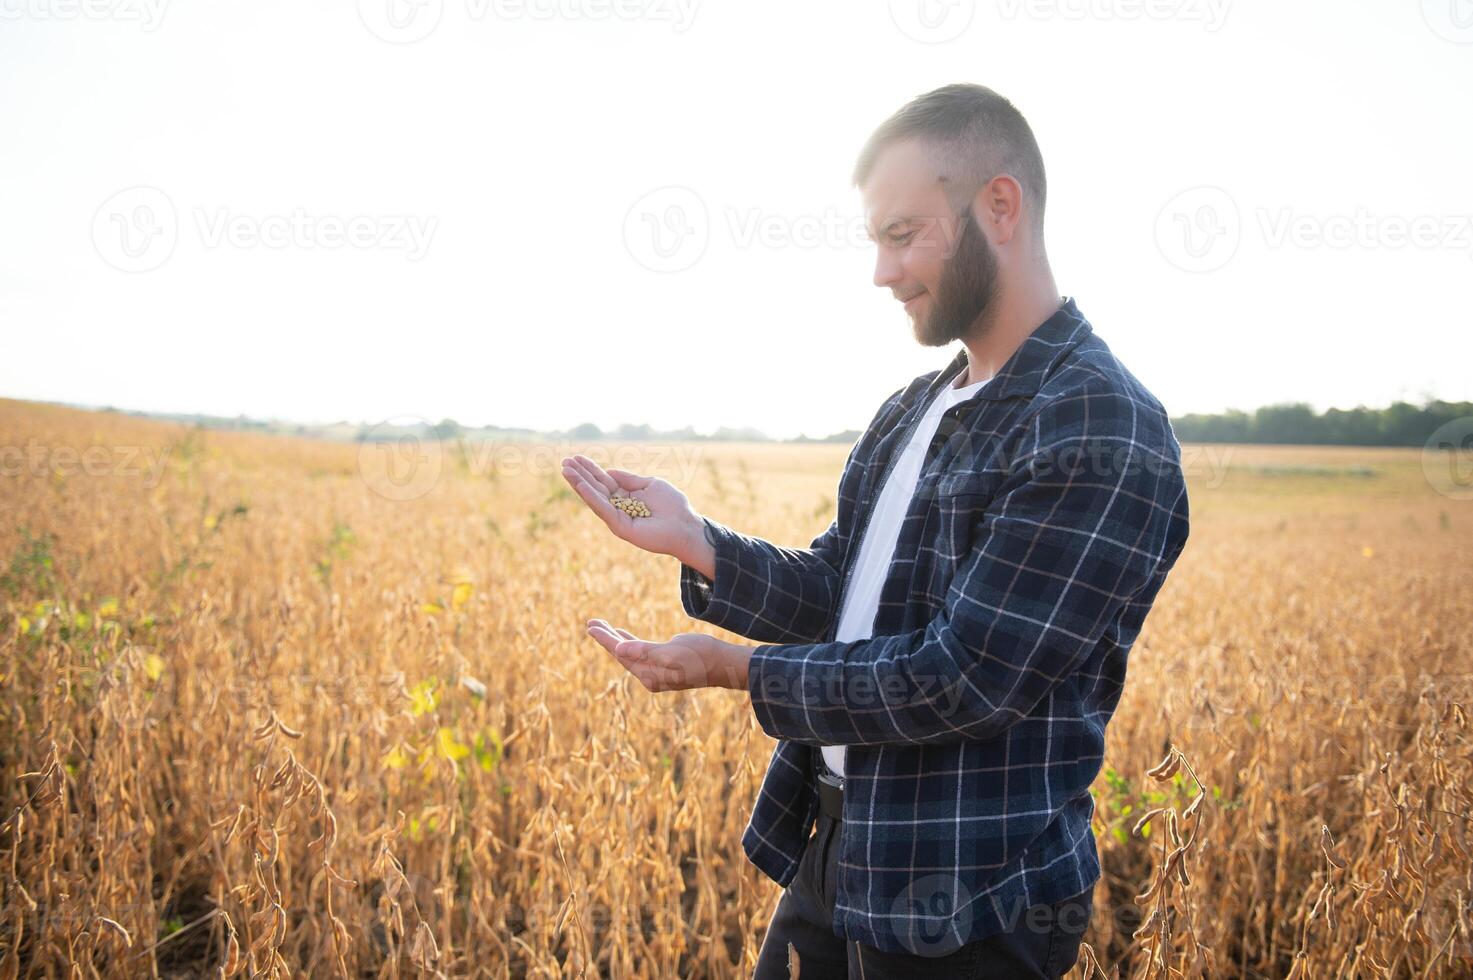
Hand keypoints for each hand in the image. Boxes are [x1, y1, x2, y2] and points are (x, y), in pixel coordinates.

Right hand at [560, 454, 703, 562]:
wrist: (686, 525)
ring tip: (566, 470)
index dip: (590, 469)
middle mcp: (618, 507)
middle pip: (595, 488)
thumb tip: (608, 471)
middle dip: (579, 475)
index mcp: (625, 496)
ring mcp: (617, 518)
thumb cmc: (673, 505)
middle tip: (564, 461)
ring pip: (594, 498)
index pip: (603, 480)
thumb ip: (629, 479)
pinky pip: (603, 509)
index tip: (576, 458)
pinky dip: (591, 497)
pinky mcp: (620, 527)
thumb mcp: (649, 484)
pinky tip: (581, 485)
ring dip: (579, 484)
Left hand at [584, 619, 749, 691]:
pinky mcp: (665, 665)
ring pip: (630, 652)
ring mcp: (657, 672)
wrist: (724, 663)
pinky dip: (630, 642)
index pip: (621, 653)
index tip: (590, 626)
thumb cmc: (701, 655)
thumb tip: (619, 648)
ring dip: (616, 638)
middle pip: (622, 654)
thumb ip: (644, 651)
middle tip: (591, 622)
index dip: (605, 638)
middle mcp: (650, 676)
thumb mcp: (672, 651)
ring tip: (601, 626)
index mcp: (649, 675)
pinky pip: (640, 652)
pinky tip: (624, 635)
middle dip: (607, 637)